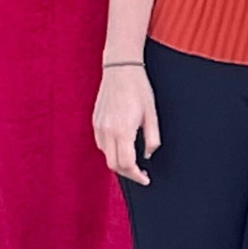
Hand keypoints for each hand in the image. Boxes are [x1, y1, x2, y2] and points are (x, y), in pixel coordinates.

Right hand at [92, 65, 159, 185]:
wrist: (120, 69)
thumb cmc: (139, 89)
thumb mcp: (152, 113)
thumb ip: (152, 137)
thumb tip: (148, 154)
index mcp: (122, 130)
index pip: (127, 164)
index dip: (136, 176)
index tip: (146, 179)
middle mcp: (107, 131)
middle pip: (114, 164)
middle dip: (128, 173)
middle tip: (141, 174)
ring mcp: (99, 127)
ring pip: (106, 156)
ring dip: (119, 163)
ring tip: (134, 162)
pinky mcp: (95, 122)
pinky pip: (101, 144)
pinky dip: (111, 151)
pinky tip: (123, 147)